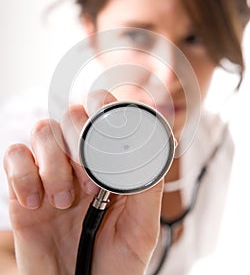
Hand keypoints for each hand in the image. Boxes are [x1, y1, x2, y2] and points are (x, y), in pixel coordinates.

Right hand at [4, 91, 163, 274]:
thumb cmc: (114, 263)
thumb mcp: (141, 227)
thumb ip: (149, 185)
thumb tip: (164, 142)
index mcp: (108, 163)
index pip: (102, 111)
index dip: (104, 104)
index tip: (109, 123)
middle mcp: (78, 160)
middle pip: (71, 114)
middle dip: (80, 140)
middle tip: (91, 181)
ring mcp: (49, 172)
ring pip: (42, 129)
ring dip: (55, 163)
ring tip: (64, 201)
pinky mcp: (22, 188)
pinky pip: (14, 155)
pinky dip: (24, 175)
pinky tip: (38, 205)